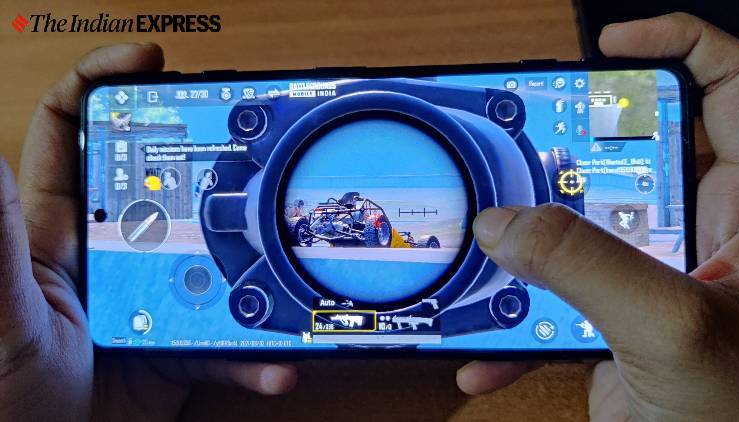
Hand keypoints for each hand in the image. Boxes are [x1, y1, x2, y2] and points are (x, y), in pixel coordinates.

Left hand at [0, 43, 296, 420]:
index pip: (73, 135)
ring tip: (279, 255)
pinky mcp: (182, 347)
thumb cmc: (2, 394)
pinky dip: (254, 357)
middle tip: (245, 141)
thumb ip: (1, 239)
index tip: (152, 60)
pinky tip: (270, 364)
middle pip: (166, 183)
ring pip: (213, 261)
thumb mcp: (3, 313)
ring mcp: (153, 299)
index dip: (105, 86)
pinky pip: (230, 343)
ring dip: (251, 265)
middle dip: (205, 155)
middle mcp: (112, 254)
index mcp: (60, 231)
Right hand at [457, 13, 738, 419]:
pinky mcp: (618, 320)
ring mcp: (656, 276)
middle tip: (519, 144)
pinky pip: (558, 301)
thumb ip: (588, 267)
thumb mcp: (672, 328)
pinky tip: (490, 348)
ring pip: (579, 230)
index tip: (610, 46)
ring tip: (485, 240)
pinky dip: (517, 323)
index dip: (678, 47)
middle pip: (630, 156)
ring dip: (526, 243)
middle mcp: (706, 232)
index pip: (733, 89)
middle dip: (568, 148)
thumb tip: (506, 226)